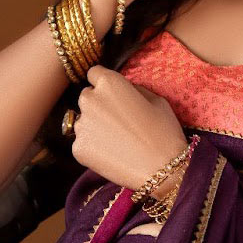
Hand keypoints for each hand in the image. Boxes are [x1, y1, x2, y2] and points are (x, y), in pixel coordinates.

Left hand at [70, 64, 188, 194]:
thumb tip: (124, 89)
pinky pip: (82, 143)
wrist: (161, 169)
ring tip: (116, 141)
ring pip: (83, 121)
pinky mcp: (78, 148)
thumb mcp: (156, 100)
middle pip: (86, 97)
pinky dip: (93, 147)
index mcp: (109, 82)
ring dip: (94, 127)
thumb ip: (133, 89)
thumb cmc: (164, 132)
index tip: (111, 95)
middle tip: (117, 121)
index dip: (103, 84)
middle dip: (98, 105)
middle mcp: (90, 99)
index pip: (94, 73)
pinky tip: (111, 154)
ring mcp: (82, 125)